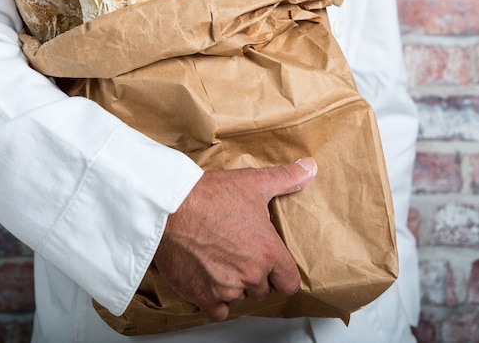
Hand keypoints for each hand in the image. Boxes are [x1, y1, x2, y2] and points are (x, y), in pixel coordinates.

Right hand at [153, 157, 316, 321]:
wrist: (169, 207)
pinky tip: (208, 278)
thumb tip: (309, 168)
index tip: (271, 265)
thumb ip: (286, 179)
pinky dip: (214, 299)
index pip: (289, 282)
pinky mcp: (202, 295)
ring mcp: (226, 288)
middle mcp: (250, 274)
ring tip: (220, 260)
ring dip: (233, 285)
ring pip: (239, 298)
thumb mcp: (253, 183)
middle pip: (262, 289)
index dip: (281, 274)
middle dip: (253, 274)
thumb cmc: (208, 196)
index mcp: (268, 251)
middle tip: (238, 253)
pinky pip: (218, 310)